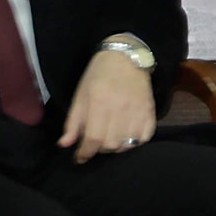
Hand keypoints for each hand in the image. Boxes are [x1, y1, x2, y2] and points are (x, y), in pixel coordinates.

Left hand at [58, 49, 155, 163]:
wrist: (126, 57)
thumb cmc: (98, 75)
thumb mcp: (80, 95)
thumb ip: (73, 122)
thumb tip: (65, 145)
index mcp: (100, 102)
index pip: (93, 138)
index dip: (85, 153)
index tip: (80, 157)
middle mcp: (120, 108)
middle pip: (110, 144)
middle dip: (99, 149)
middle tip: (95, 142)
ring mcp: (138, 110)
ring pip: (127, 144)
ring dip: (116, 147)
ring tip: (110, 139)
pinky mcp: (150, 111)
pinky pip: (144, 138)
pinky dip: (134, 142)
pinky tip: (127, 136)